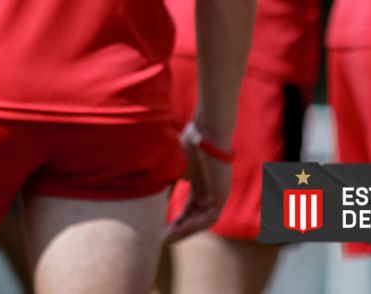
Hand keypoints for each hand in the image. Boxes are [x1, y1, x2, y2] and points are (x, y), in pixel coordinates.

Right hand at [165, 128, 231, 242]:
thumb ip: (166, 182)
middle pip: (194, 217)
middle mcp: (210, 192)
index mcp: (201, 185)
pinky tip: (180, 228)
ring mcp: (218, 194)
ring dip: (186, 230)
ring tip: (169, 237)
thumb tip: (148, 193)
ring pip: (202, 221)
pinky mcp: (222, 194)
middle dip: (178, 229)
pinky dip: (195, 224)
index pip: (189, 209)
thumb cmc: (189, 142)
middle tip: (162, 238)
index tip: (160, 229)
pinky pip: (210, 217)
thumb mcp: (173, 167)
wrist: (205, 131)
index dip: (175, 220)